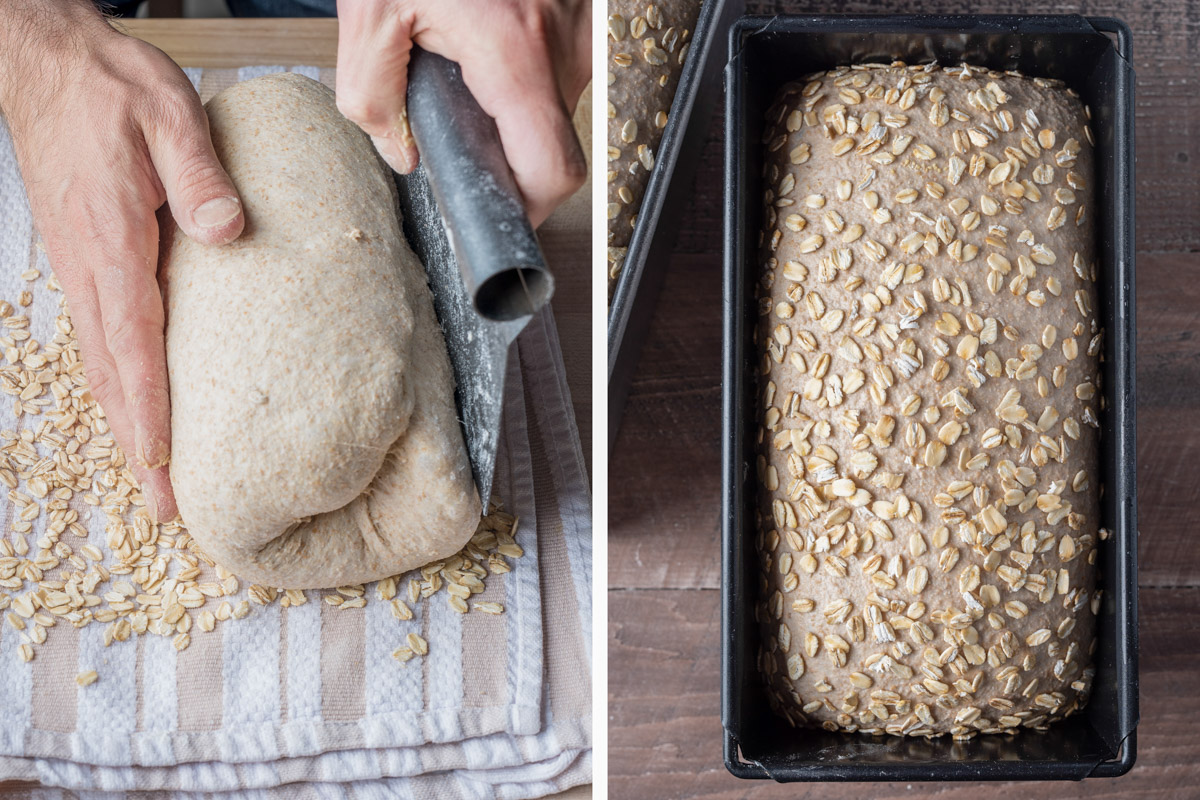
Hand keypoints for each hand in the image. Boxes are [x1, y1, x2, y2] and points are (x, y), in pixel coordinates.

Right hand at [0, 1, 245, 521]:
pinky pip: (103, 341)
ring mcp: (83, 270)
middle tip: (164, 508)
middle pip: (115, 376)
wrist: (50, 65)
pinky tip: (139, 408)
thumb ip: (199, 175)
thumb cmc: (109, 89)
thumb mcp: (166, 114)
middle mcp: (91, 270)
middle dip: (140, 445)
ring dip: (128, 425)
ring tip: (153, 478)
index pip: (133, 345)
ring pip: (104, 366)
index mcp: (114, 243)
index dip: (150, 410)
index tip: (163, 465)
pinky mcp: (88, 263)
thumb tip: (227, 231)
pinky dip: (120, 386)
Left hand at [335, 0, 590, 227]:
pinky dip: (527, 74)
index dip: (528, 207)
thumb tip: (401, 155)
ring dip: (515, 106)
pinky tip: (491, 42)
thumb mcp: (369, 12)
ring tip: (468, 66)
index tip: (497, 211)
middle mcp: (561, 43)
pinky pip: (565, 70)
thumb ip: (372, 97)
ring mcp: (581, 25)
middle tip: (459, 121)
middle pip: (553, 142)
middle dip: (507, 148)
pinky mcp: (585, 13)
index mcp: (512, 51)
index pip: (553, 171)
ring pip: (559, 106)